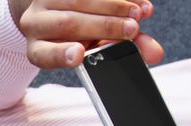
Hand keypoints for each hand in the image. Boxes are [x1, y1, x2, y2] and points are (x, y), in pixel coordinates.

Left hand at [10, 0, 163, 68]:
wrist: (59, 9)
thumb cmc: (79, 36)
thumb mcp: (96, 49)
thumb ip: (120, 52)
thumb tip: (155, 54)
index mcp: (38, 50)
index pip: (45, 55)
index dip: (62, 55)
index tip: (79, 55)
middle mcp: (35, 24)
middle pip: (68, 24)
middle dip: (104, 26)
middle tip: (132, 29)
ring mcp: (44, 0)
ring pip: (78, 0)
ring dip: (113, 5)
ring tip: (139, 13)